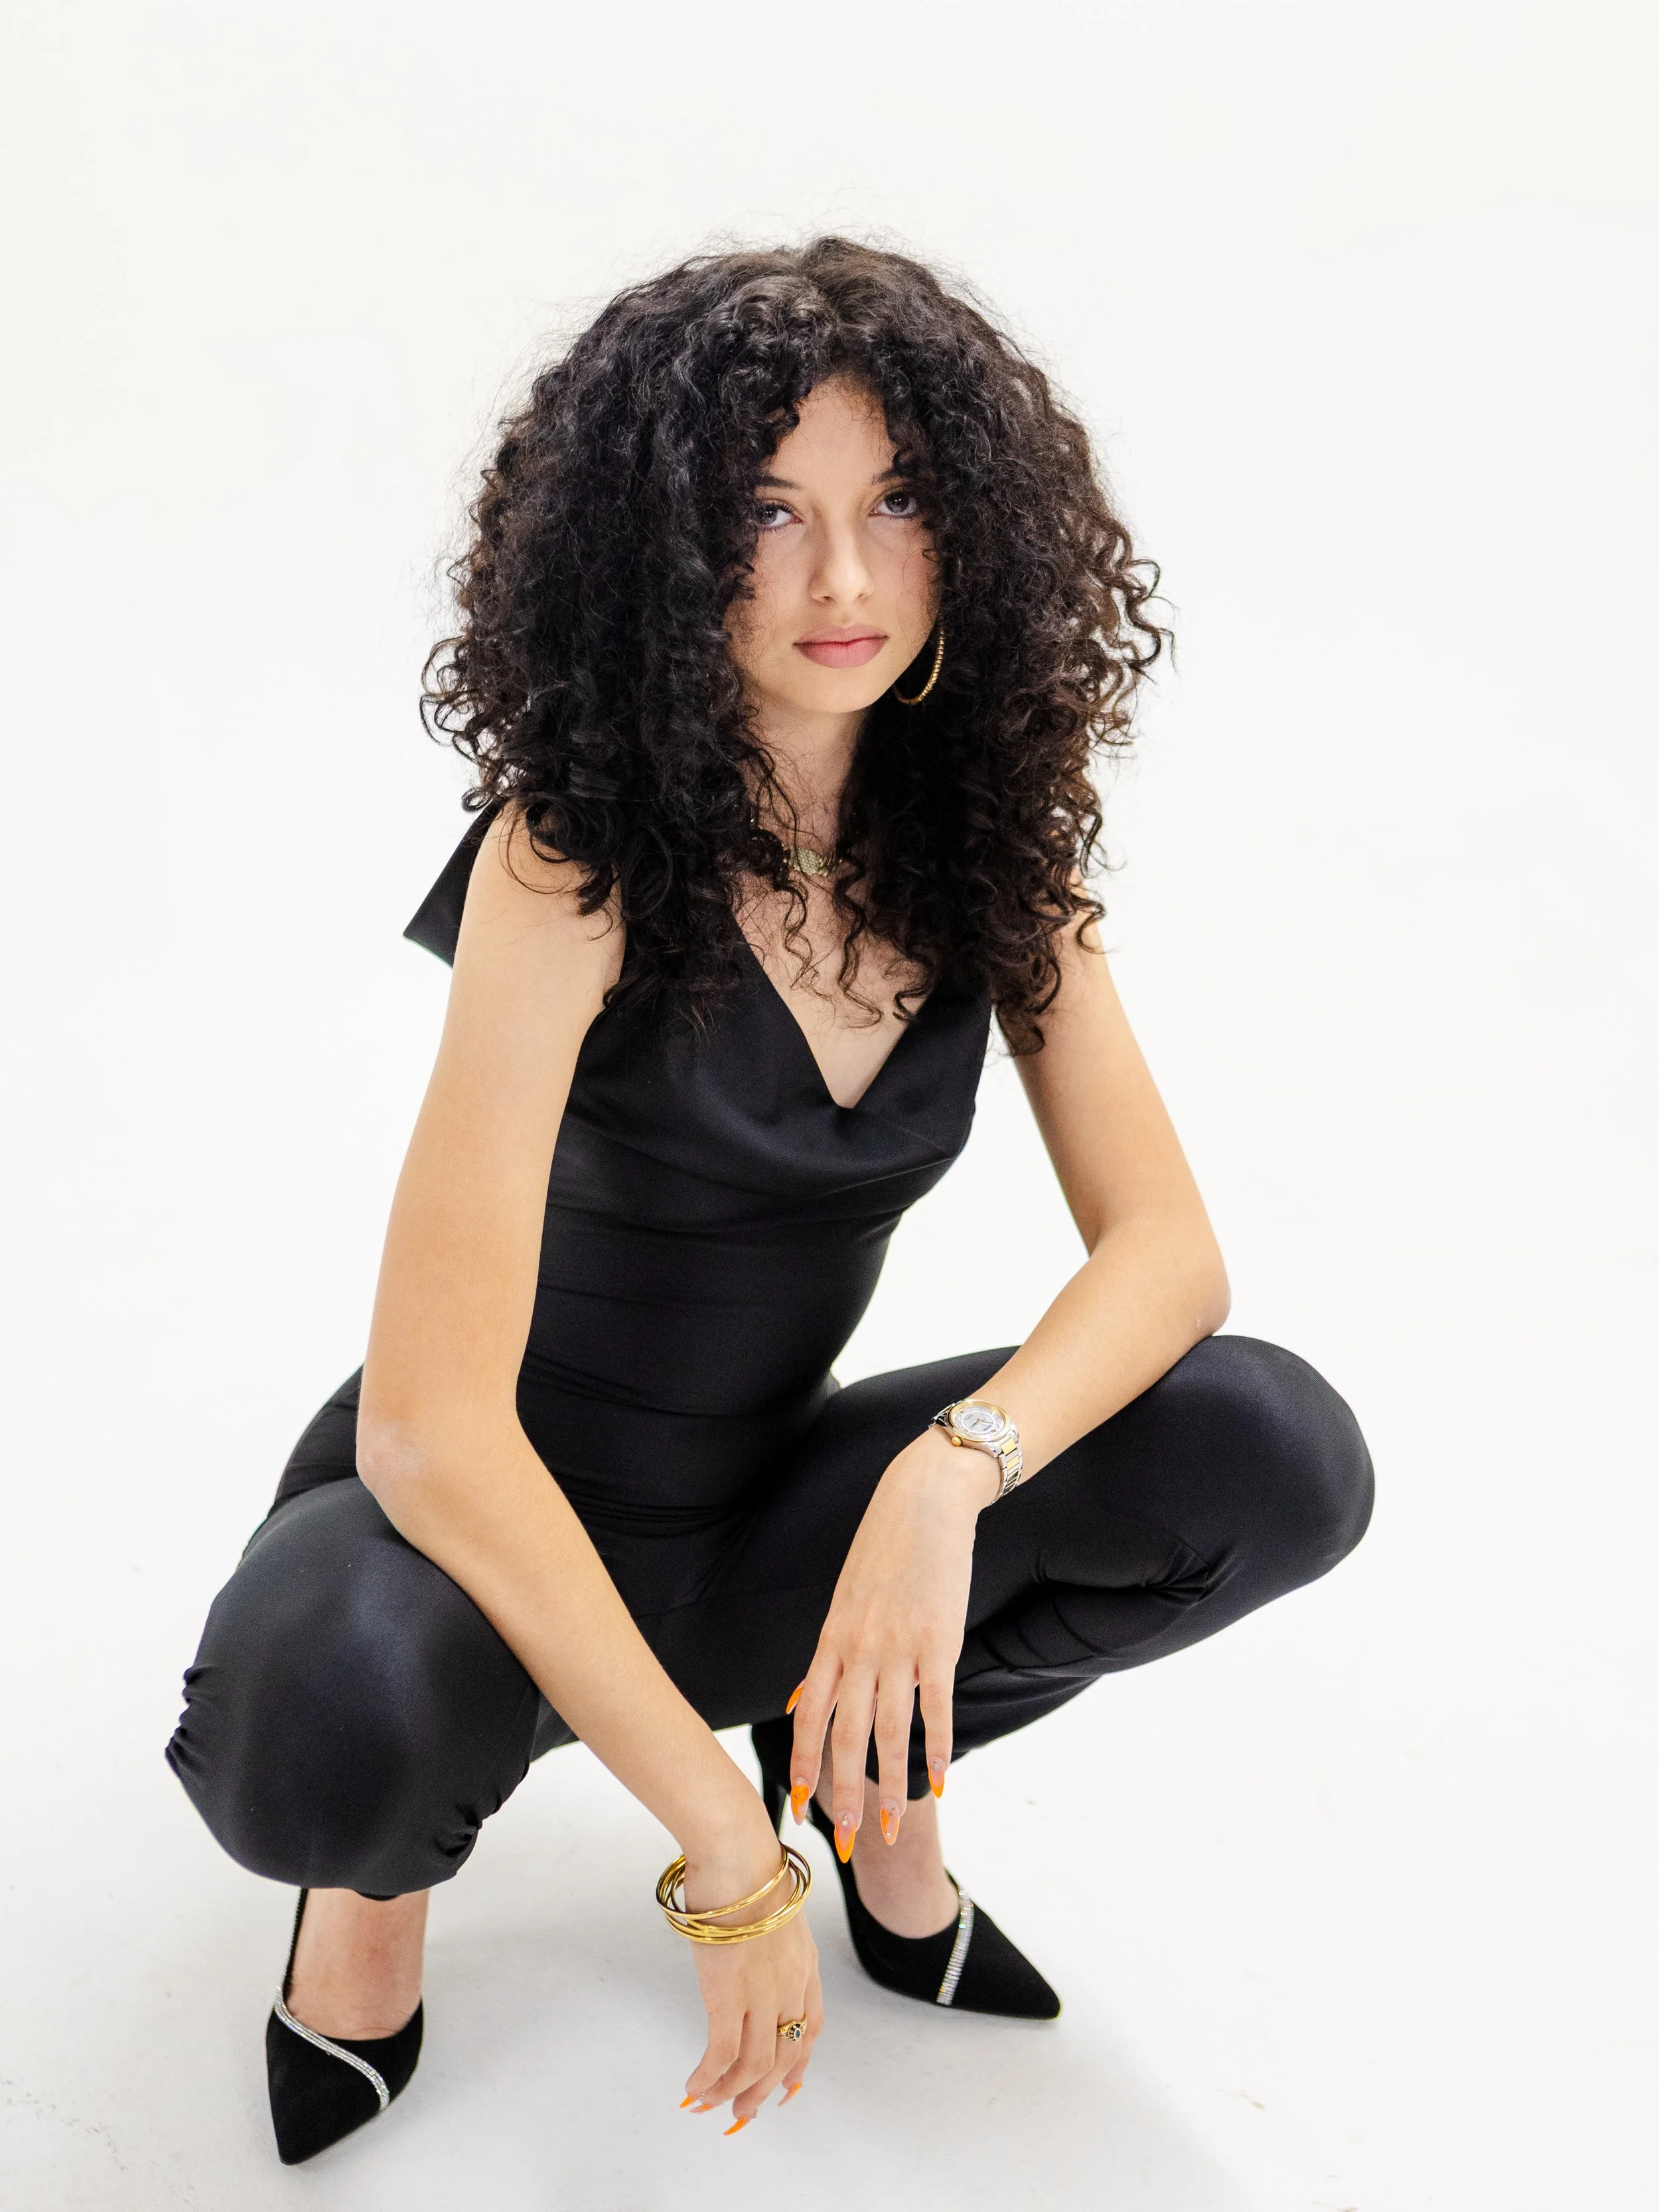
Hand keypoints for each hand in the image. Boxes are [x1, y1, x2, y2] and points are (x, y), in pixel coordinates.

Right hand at [678, 1807, 822, 2127]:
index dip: (800, 2061)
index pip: (812, 2024)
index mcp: (805, 1962)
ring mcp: (762, 1993)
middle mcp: (790, 1984)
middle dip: (763, 2091)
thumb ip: (767, 1935)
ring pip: (755, 2064)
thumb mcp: (772, 1906)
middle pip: (785, 2055)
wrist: (737, 1853)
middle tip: (742, 2112)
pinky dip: (707, 2078)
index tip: (788, 2086)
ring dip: (731, 2092)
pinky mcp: (728, 1995)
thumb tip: (746, 1944)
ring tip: (709, 2105)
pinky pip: (721, 2055)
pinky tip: (692, 2088)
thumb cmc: (744, 1865)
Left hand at [788, 1429, 994, 1853]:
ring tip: (888, 1828)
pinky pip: (935, 1706)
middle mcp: (859, 1649)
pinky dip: (937, 1747)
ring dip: (887, 1786)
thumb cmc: (883, 1550)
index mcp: (831, 1640)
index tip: (798, 1808)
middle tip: (841, 1842)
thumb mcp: (843, 1601)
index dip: (803, 1765)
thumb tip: (798, 1701)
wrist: (923, 1501)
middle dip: (840, 1794)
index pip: (809, 1716)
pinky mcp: (939, 1641)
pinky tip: (940, 1780)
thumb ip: (826, 1657)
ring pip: (887, 1731)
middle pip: (844, 1736)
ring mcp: (899, 1647)